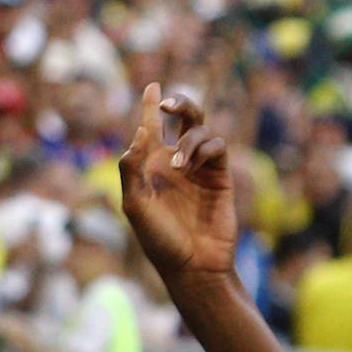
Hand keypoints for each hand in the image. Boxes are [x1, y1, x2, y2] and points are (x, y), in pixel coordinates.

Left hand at [119, 84, 236, 285]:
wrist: (193, 265)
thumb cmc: (160, 241)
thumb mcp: (136, 206)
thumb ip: (131, 169)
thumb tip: (139, 132)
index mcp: (151, 168)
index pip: (151, 128)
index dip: (151, 105)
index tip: (152, 86)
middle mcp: (176, 163)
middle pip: (182, 118)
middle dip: (178, 103)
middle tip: (167, 103)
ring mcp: (199, 168)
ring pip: (199, 128)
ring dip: (188, 140)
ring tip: (180, 167)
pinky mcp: (220, 175)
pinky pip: (216, 145)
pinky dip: (205, 148)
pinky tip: (194, 166)